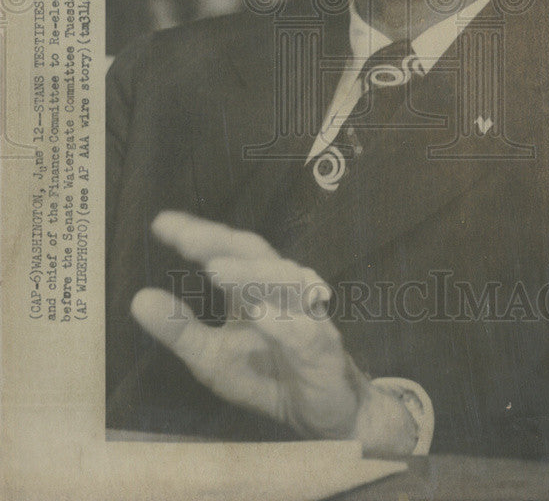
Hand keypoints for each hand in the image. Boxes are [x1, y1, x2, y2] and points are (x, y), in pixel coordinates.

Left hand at [131, 211, 416, 454]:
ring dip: (250, 274)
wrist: (324, 413)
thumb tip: (138, 299)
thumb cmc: (267, 375)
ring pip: (283, 283)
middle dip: (223, 242)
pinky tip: (260, 315)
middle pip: (256, 253)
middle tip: (186, 239)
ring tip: (214, 269)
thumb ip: (180, 330)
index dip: (199, 234)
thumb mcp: (213, 357)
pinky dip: (284, 323)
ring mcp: (307, 317)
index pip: (228, 250)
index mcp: (256, 288)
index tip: (161, 223)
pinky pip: (305, 332)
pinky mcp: (324, 351)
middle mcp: (283, 291)